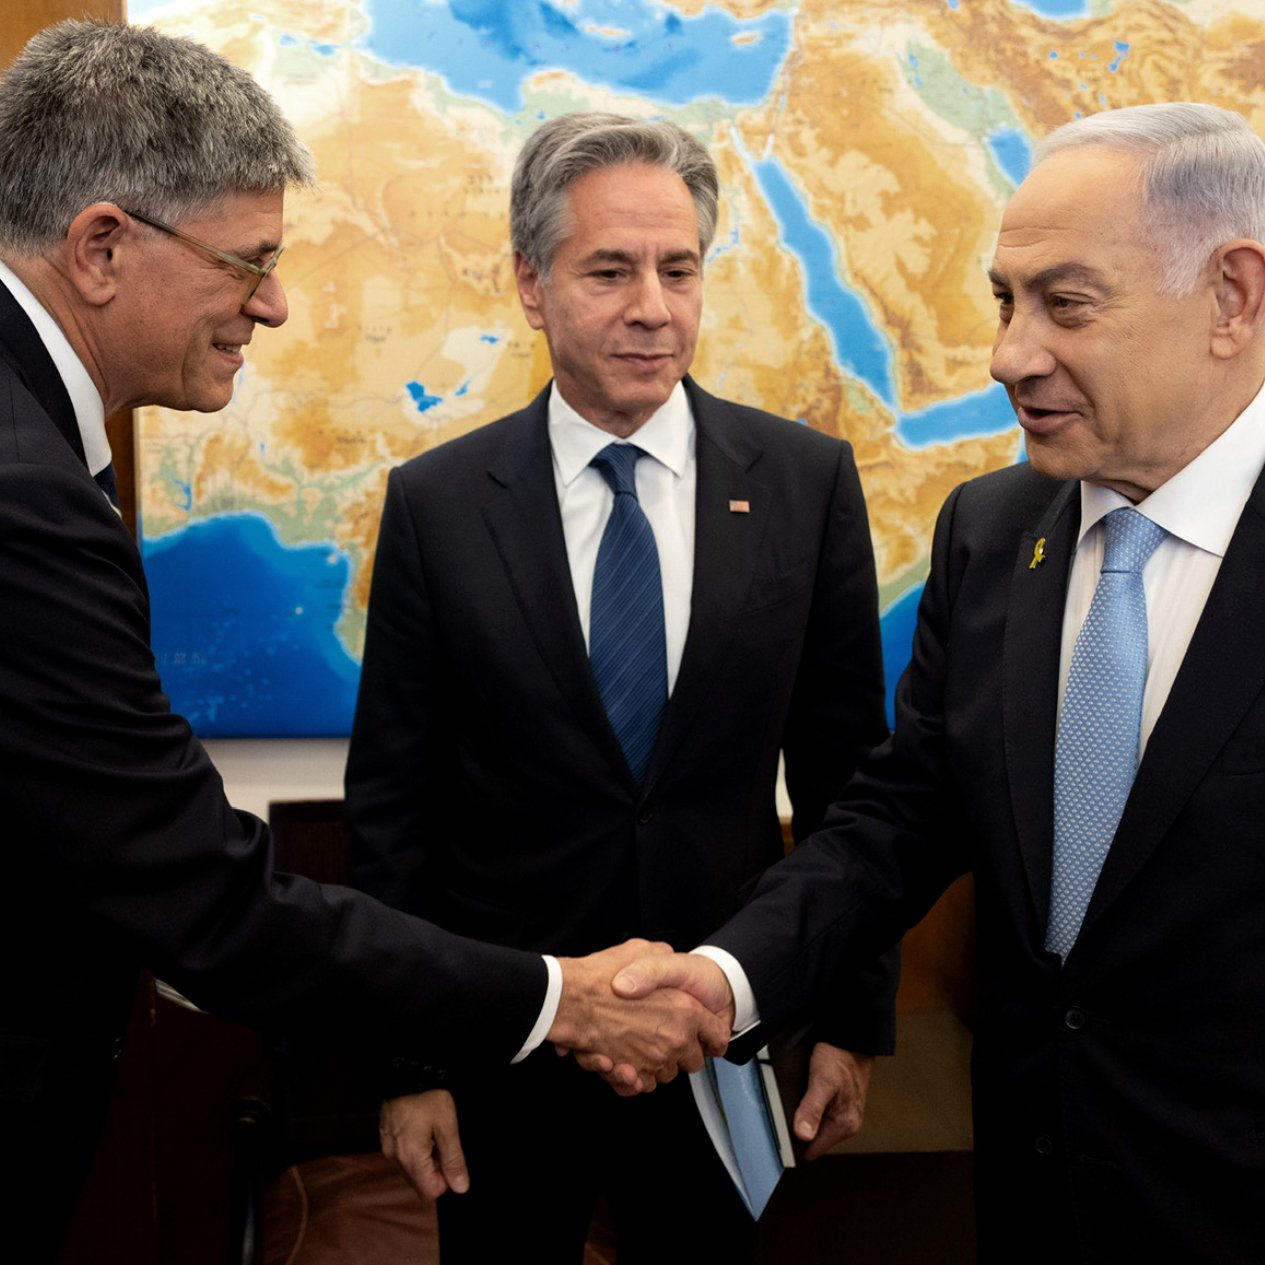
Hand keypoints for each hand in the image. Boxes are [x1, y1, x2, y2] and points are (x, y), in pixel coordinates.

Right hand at [378, 1090, 468, 1200]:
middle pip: (419, 1182)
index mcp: (411, 1158)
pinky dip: (415, 1151)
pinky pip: (403, 1157)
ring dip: (426, 1160)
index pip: (429, 1192)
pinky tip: (422, 1130)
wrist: (405, 1072)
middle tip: (444, 1143)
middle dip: (436, 1170)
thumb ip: (453, 1158)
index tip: (452, 1158)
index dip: (445, 1181)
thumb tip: (460, 1187)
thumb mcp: (447, 1125)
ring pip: (411, 1170)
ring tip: (433, 1134)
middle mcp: (395, 1159)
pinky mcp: (385, 1139)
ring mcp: (388, 1149)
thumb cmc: (429, 1097)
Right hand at [548, 940, 729, 1095]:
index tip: (708, 1036)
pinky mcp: (632, 1074)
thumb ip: (661, 958)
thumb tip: (668, 957)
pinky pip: (643, 1085)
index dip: (711, 1035)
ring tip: (642, 1047)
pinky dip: (636, 1079)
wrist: (568, 997)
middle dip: (683, 1052)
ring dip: (657, 1065)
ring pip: (667, 1074)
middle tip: (668, 1037)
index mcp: (685, 1010)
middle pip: (693, 1060)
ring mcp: (653, 1059)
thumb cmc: (603, 975)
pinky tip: (628, 1063)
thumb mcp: (643, 950)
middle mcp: (673, 1039)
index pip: (716, 1035)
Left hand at [792, 1042, 873, 1159]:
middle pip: (813, 1138)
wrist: (852, 1037)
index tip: (779, 1135)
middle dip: (797, 1129)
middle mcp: (846, 1123)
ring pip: (815, 1124)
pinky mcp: (838, 1101)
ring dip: (802, 1117)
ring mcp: (842, 1112)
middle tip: (781, 1113)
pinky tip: (801, 1095)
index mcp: (844, 1125)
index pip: (813, 1150)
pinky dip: (807, 1106)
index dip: (794, 1144)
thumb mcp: (822, 1082)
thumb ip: (812, 1110)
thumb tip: (802, 1136)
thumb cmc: (840, 1057)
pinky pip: (818, 1112)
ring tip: (791, 1101)